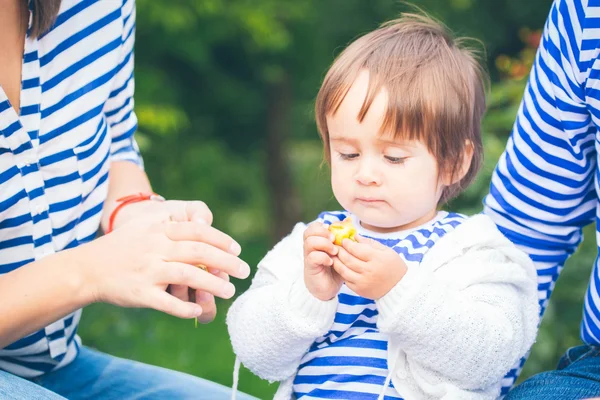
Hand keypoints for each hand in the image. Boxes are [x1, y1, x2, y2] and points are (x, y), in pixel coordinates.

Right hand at [75, 219, 249, 319]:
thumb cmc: (123, 246)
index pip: (197, 231)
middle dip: (225, 261)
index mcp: (159, 230)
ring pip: (187, 276)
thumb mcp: (145, 225)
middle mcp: (155, 248)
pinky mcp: (139, 293)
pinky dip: (184, 307)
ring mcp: (147, 271)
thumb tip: (205, 226)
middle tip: (244, 270)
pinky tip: (198, 310)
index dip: (220, 240)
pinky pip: (166, 302)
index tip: (237, 249)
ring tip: (230, 291)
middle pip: (198, 252)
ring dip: (212, 284)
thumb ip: (172, 223)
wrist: (87, 268)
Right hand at [303, 222, 342, 300]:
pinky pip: (313, 257)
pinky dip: (323, 257)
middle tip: (334, 239)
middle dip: (322, 232)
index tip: (333, 232)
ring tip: (334, 251)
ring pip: (309, 242)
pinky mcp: (310, 267)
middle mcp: (311, 248)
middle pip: (309, 231)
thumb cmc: (335, 269)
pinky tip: (331, 262)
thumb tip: (348, 220)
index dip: (322, 226)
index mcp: (317, 241)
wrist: (328, 289)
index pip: (314, 226)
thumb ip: (343, 238)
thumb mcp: (342, 252)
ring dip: (324, 244)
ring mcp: (309, 257)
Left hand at [331, 235, 406, 299]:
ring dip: (337, 262)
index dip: (348, 244)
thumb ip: (369, 243)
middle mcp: (369, 271)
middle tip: (336, 247)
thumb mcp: (386, 251)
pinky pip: (346, 280)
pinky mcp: (360, 290)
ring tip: (334, 256)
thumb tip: (355, 236)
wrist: (399, 288)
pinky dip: (341, 273)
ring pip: (344, 270)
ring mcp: (364, 282)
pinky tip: (340, 267)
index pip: (357, 249)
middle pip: (348, 259)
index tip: (344, 240)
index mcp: (377, 259)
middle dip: (340, 251)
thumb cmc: (394, 266)